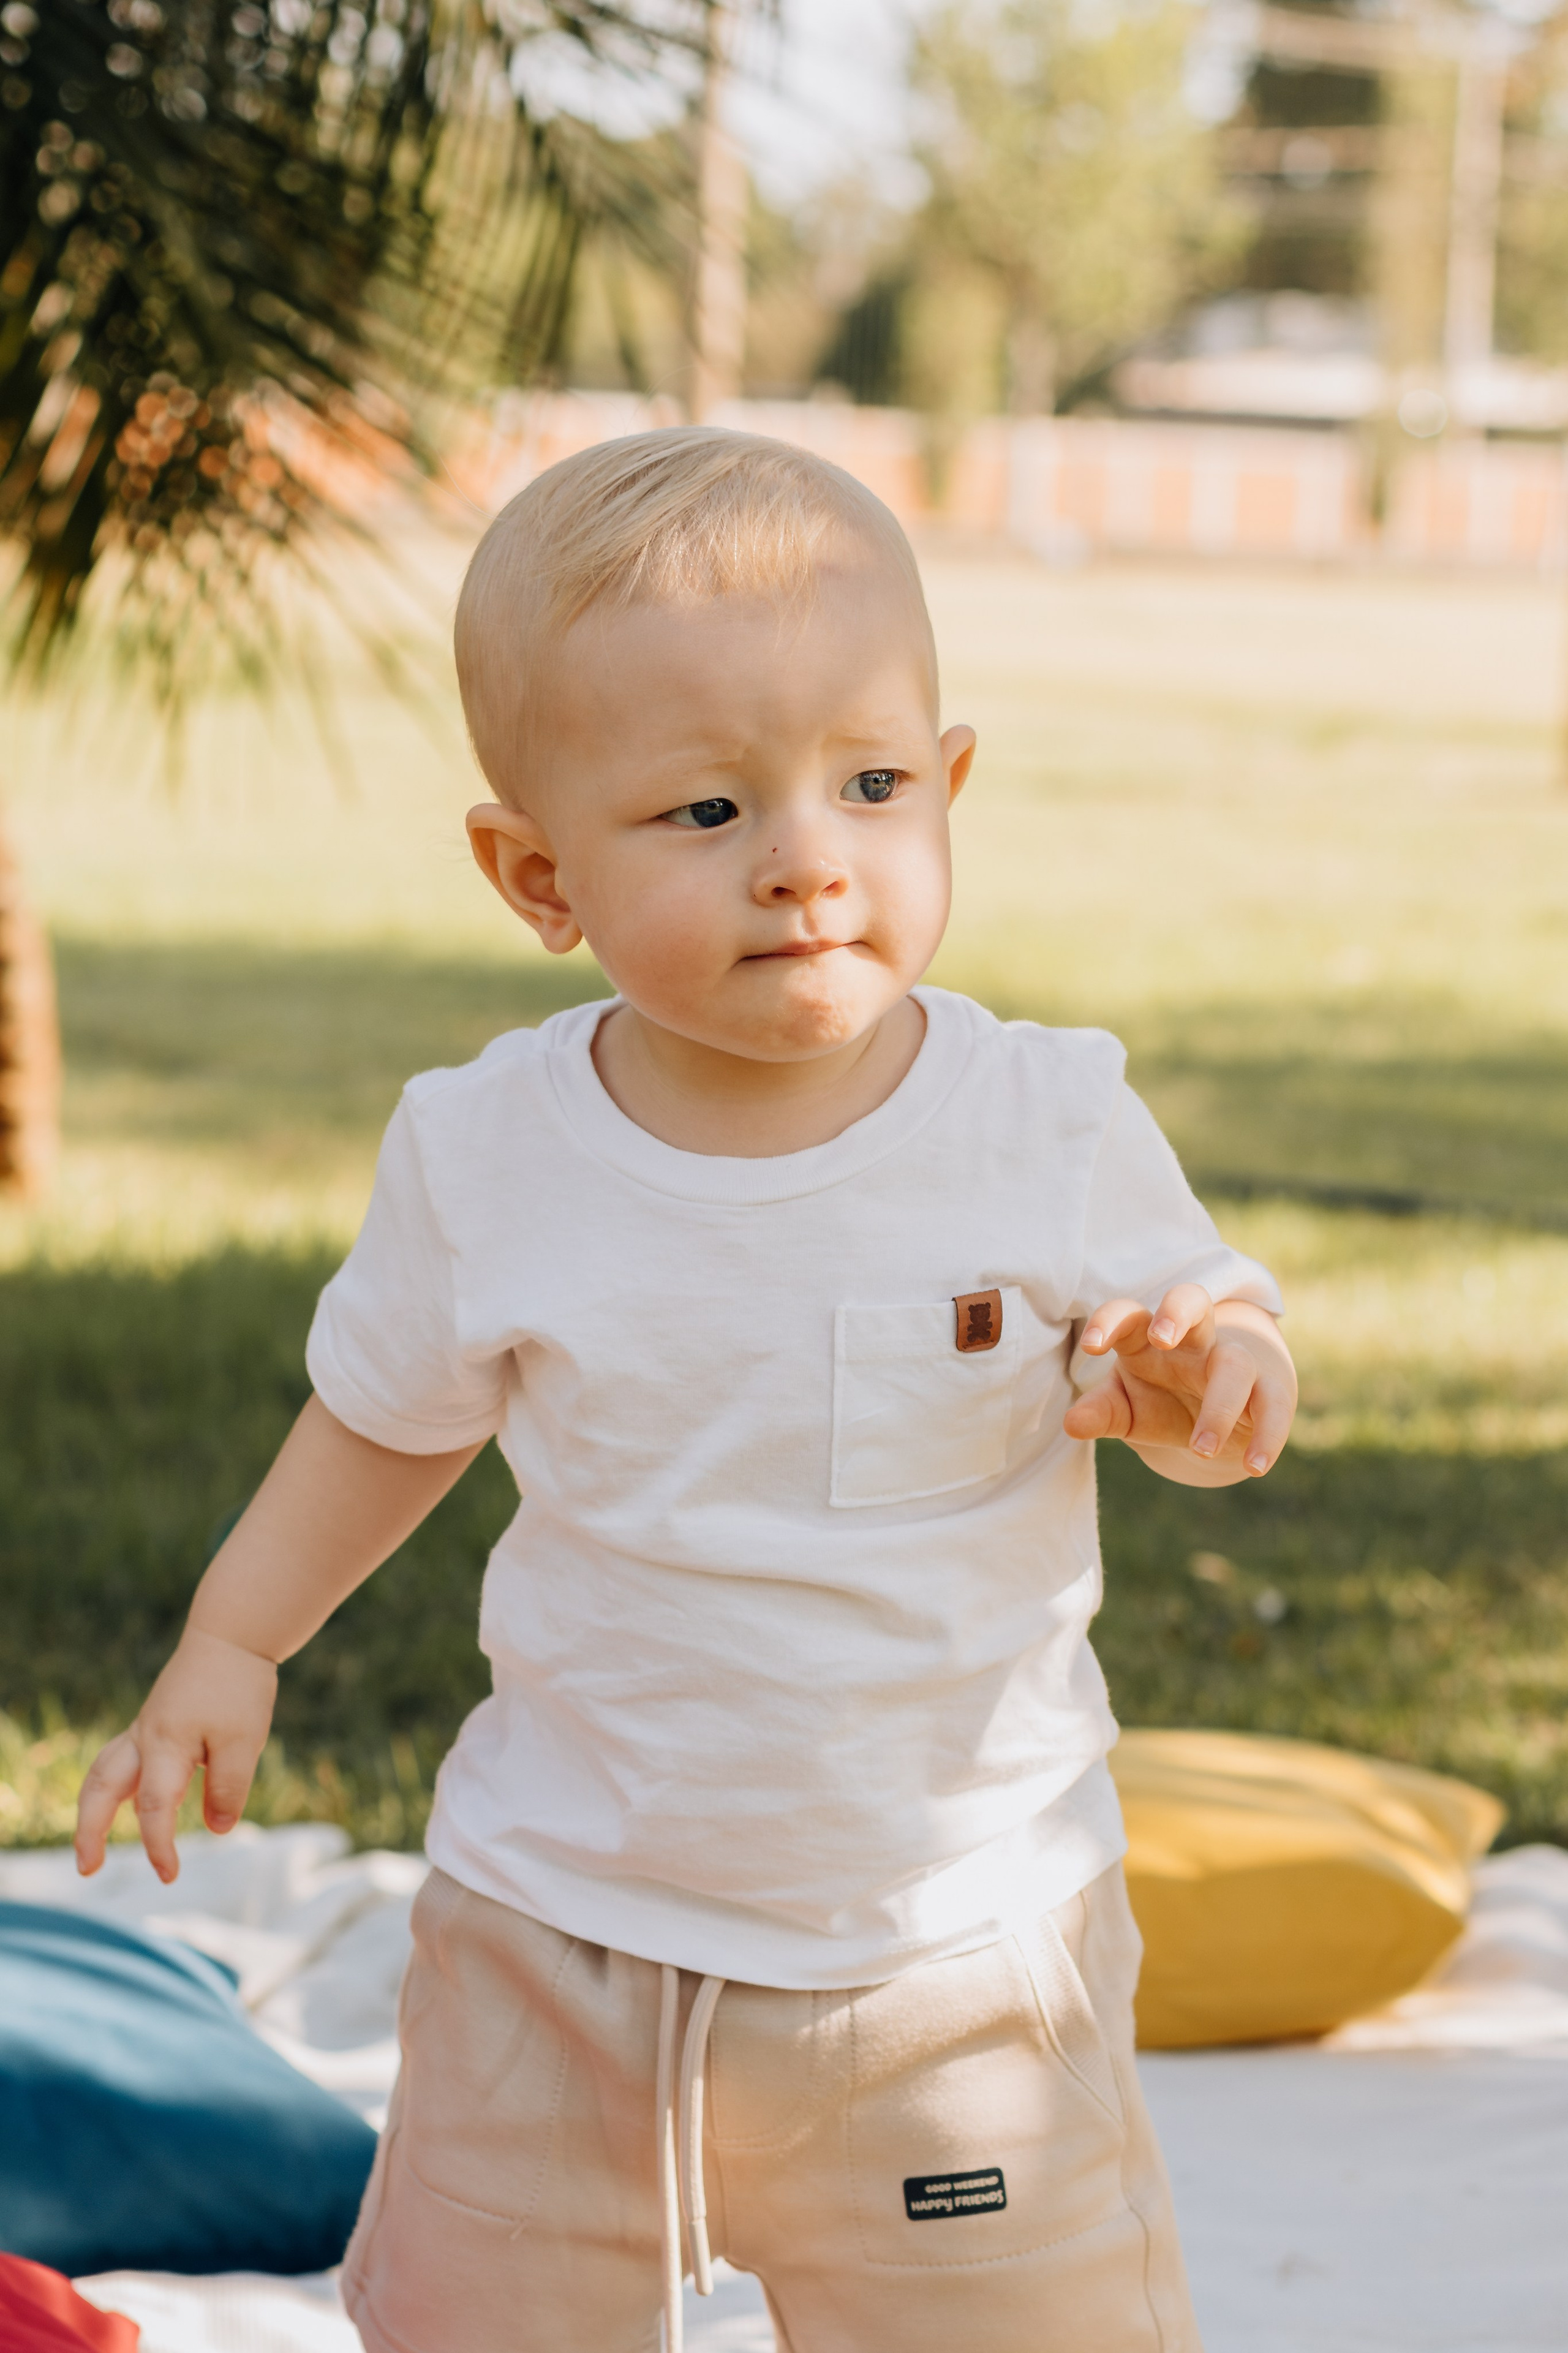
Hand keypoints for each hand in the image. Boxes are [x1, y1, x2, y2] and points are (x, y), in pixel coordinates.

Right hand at [74, 1627, 277, 1883]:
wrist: (231, 1636)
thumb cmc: (238, 1687)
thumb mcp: (246, 1741)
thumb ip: (229, 1787)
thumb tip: (216, 1830)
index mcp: (166, 1745)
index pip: (153, 1808)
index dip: (158, 1845)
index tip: (168, 1875)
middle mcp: (146, 1738)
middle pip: (102, 1788)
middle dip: (89, 1831)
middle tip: (87, 1869)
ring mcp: (145, 1729)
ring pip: (104, 1772)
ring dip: (93, 1809)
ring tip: (91, 1845)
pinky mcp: (153, 1723)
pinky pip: (122, 1760)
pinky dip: (115, 1788)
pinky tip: (130, 1806)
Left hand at [1062, 1286, 1294, 1482]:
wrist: (1220, 1416)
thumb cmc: (1161, 1400)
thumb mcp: (1125, 1409)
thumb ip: (1100, 1412)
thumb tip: (1071, 1424)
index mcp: (1148, 1339)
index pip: (1129, 1315)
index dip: (1110, 1321)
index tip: (1092, 1346)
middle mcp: (1192, 1342)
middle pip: (1193, 1301)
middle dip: (1177, 1312)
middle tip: (1161, 1338)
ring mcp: (1233, 1362)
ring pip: (1234, 1364)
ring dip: (1219, 1406)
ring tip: (1200, 1448)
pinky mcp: (1268, 1391)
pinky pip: (1274, 1404)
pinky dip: (1268, 1436)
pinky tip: (1254, 1466)